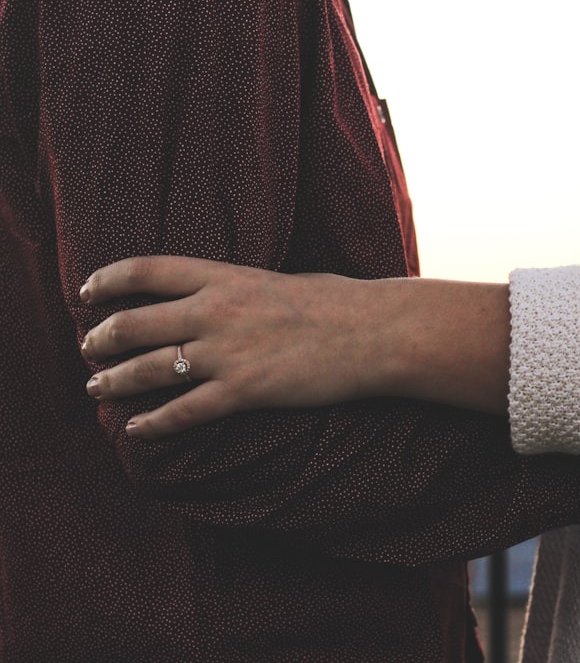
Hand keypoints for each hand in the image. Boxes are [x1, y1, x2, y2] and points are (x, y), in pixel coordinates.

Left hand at [80, 256, 384, 437]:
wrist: (373, 332)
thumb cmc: (339, 303)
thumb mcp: (282, 280)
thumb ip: (244, 288)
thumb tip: (227, 298)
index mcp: (224, 276)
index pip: (145, 271)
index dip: (106, 280)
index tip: (86, 293)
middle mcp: (214, 311)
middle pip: (134, 323)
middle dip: (101, 339)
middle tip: (88, 351)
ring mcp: (226, 353)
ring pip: (148, 370)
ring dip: (114, 381)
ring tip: (97, 388)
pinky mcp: (243, 391)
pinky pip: (183, 411)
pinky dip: (153, 423)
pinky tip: (136, 429)